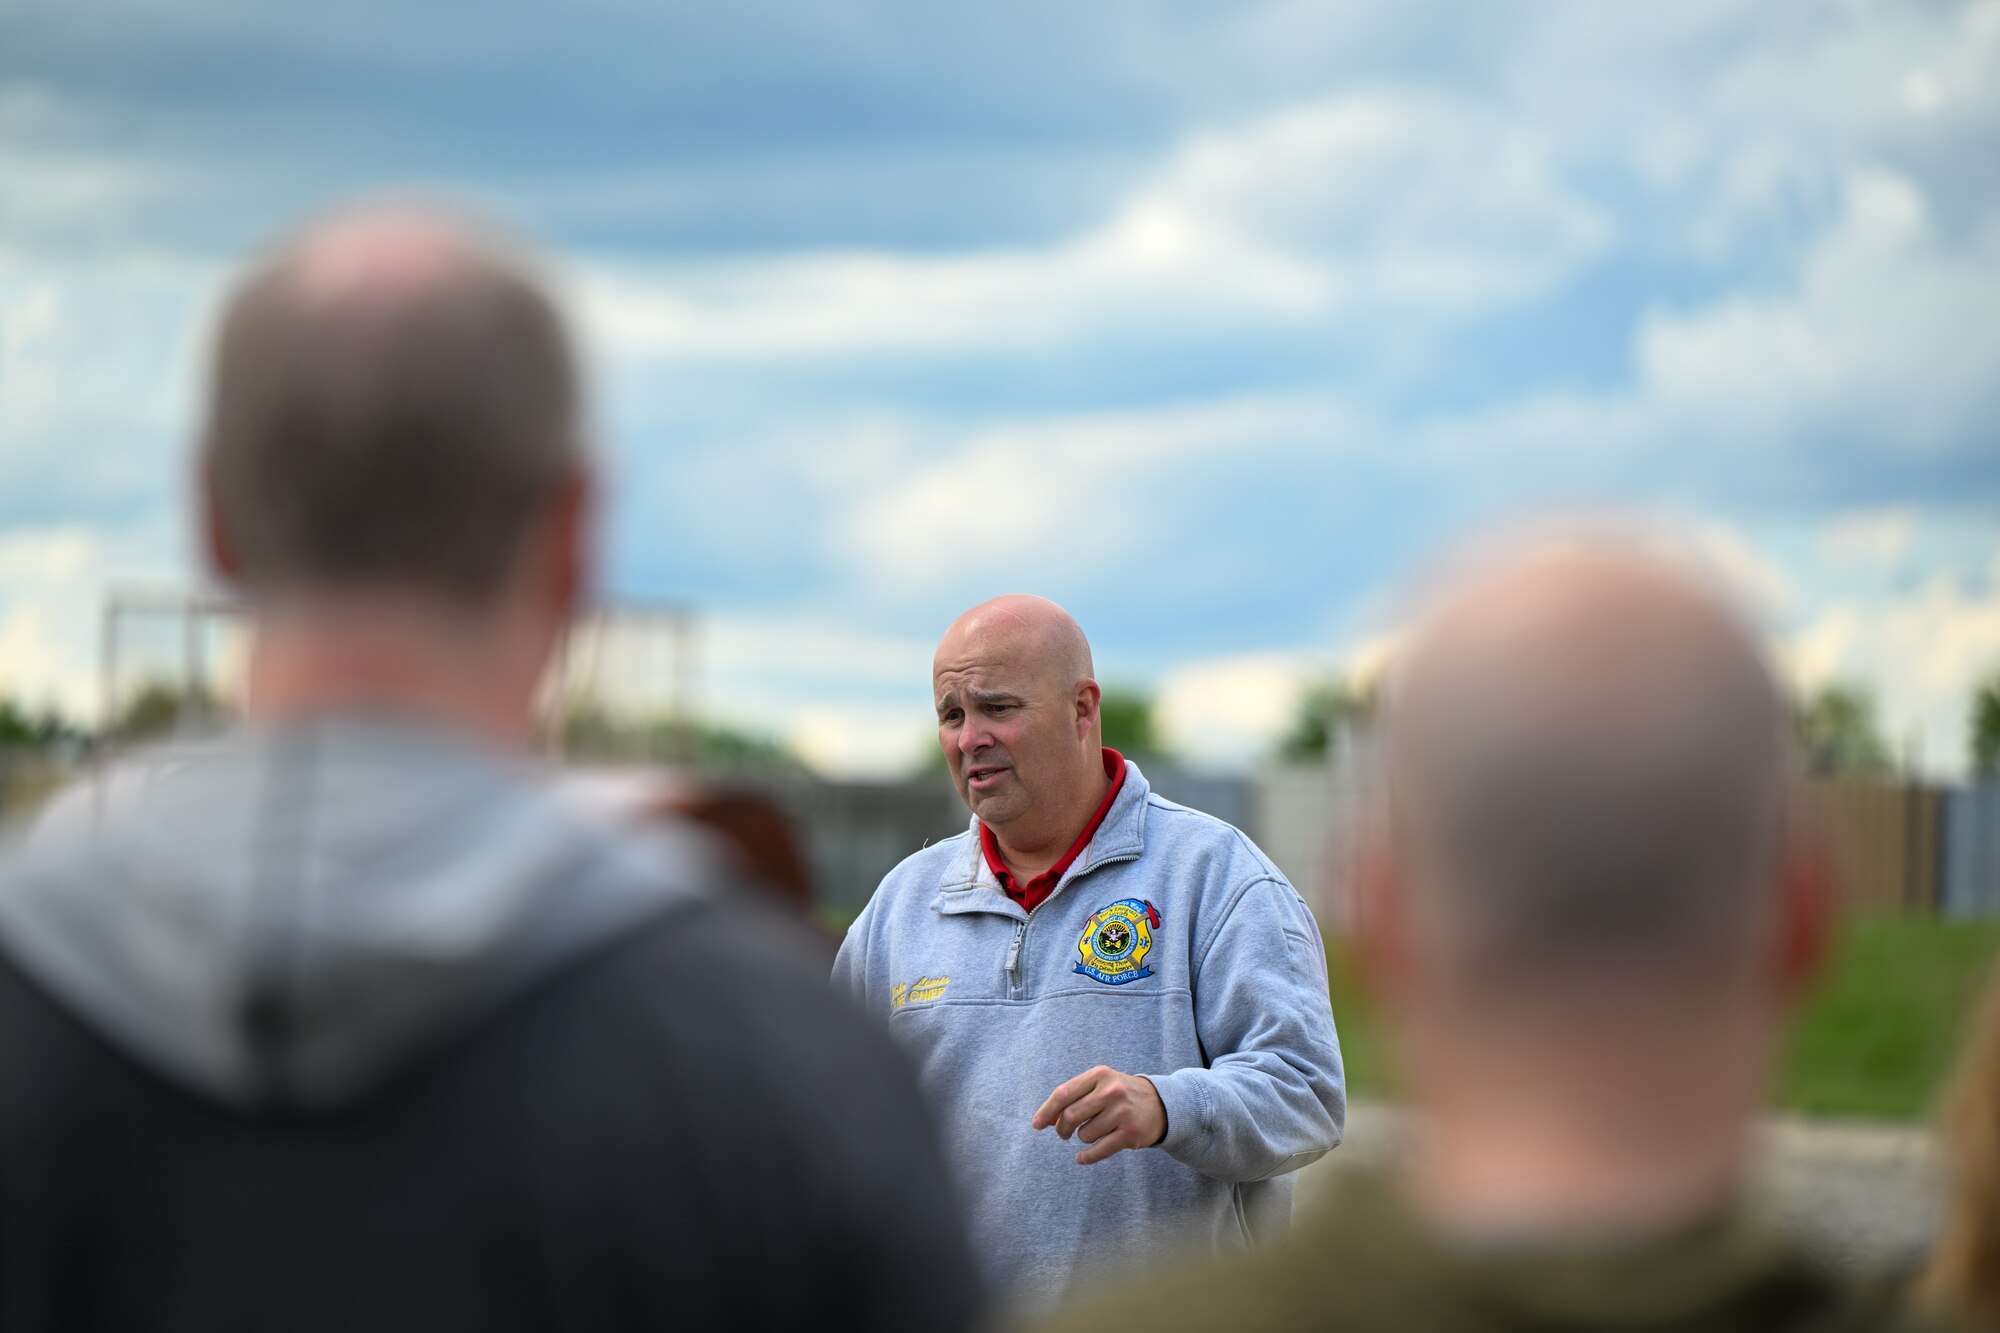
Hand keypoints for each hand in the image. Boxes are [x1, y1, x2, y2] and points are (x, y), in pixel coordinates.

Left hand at [1030, 1065, 1166, 1164]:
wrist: (1161, 1104)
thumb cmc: (1120, 1095)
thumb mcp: (1100, 1084)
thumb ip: (1073, 1096)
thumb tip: (1044, 1120)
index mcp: (1100, 1075)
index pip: (1063, 1093)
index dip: (1047, 1111)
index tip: (1036, 1125)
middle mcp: (1111, 1091)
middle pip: (1070, 1116)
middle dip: (1062, 1128)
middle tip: (1064, 1133)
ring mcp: (1122, 1113)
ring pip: (1084, 1134)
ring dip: (1082, 1138)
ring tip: (1094, 1132)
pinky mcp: (1130, 1134)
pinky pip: (1098, 1151)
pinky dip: (1086, 1157)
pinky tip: (1081, 1158)